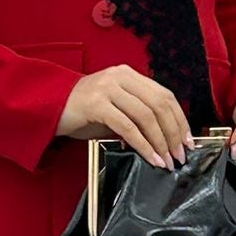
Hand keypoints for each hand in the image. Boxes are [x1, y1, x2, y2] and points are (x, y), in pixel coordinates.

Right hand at [55, 64, 192, 168]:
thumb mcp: (115, 107)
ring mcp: (107, 88)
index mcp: (129, 75)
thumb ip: (138, 115)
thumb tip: (167, 138)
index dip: (180, 119)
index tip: (188, 140)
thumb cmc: (83, 111)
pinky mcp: (96, 104)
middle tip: (179, 155)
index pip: (164, 95)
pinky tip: (150, 158)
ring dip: (160, 142)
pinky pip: (127, 126)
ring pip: (146, 116)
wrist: (48, 107)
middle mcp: (120, 77)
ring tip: (166, 161)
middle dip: (173, 133)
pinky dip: (143, 144)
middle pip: (159, 105)